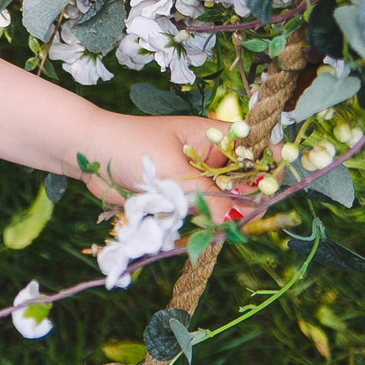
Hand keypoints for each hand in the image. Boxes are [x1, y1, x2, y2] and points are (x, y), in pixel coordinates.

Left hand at [81, 114, 259, 212]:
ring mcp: (196, 179)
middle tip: (245, 217)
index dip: (272, 166)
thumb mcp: (172, 171)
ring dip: (223, 215)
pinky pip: (202, 215)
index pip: (257, 148)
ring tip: (217, 222)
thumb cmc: (130, 146)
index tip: (275, 187)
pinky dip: (203, 223)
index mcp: (213, 136)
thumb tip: (239, 219)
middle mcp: (210, 158)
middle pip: (246, 182)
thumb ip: (207, 197)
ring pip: (225, 203)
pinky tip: (200, 228)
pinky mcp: (181, 199)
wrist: (88, 154)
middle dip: (248, 200)